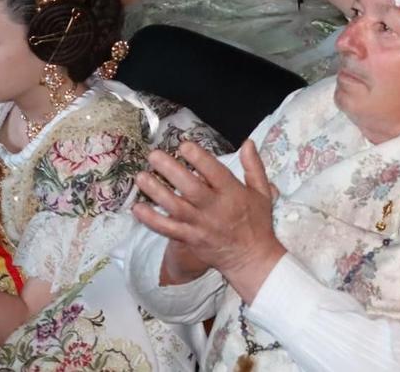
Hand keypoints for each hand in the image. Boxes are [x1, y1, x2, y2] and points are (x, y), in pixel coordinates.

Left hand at [132, 141, 284, 302]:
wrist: (250, 257)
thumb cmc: (256, 222)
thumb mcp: (262, 191)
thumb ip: (254, 166)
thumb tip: (247, 142)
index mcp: (232, 193)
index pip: (214, 172)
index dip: (199, 158)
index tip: (184, 146)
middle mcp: (214, 208)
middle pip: (190, 187)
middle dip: (171, 170)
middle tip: (154, 156)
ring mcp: (199, 224)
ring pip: (175, 207)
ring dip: (156, 192)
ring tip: (141, 177)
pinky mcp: (189, 238)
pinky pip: (167, 229)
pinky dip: (151, 220)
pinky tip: (137, 208)